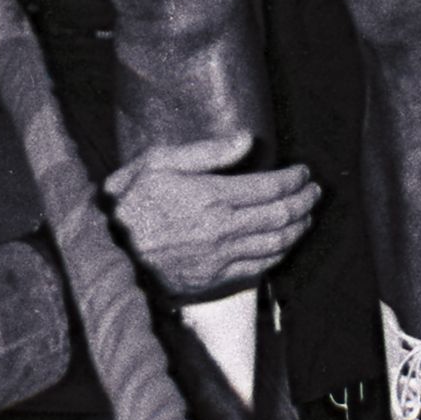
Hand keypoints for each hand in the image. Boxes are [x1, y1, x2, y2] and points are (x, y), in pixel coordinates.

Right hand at [101, 142, 318, 301]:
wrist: (106, 254)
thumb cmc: (128, 204)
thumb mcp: (157, 162)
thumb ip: (205, 152)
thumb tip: (245, 140)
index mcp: (211, 196)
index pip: (271, 187)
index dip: (294, 179)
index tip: (303, 172)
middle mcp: (223, 229)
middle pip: (282, 216)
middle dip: (305, 202)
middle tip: (313, 192)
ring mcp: (222, 258)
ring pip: (277, 244)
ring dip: (299, 228)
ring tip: (306, 216)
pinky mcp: (216, 279)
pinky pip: (261, 268)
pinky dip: (280, 253)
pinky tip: (284, 243)